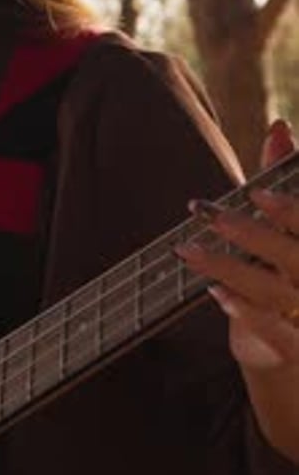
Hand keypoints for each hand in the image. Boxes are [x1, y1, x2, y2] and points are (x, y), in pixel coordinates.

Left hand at [177, 120, 298, 369]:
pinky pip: (273, 329)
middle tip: (204, 212)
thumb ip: (286, 176)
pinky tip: (214, 290)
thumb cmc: (290, 269)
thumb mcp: (288, 224)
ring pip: (272, 288)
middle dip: (247, 232)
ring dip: (226, 266)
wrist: (297, 343)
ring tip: (188, 248)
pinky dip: (243, 310)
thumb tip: (279, 126)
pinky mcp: (297, 348)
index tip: (254, 192)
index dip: (288, 210)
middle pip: (292, 255)